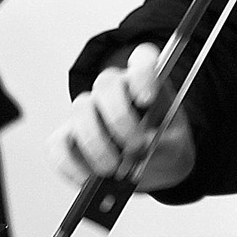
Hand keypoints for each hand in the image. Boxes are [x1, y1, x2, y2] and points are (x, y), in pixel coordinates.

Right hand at [51, 42, 195, 191]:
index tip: (147, 99)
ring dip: (96, 143)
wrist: (155, 170)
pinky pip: (58, 144)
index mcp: (146, 82)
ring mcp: (88, 111)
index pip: (143, 58)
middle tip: (135, 147)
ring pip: (80, 110)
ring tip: (113, 169)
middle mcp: (114, 90)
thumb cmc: (166, 147)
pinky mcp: (68, 138)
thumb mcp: (177, 147)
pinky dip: (71, 164)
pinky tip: (88, 179)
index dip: (142, 73)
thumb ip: (166, 144)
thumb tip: (146, 146)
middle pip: (106, 83)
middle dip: (119, 117)